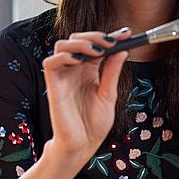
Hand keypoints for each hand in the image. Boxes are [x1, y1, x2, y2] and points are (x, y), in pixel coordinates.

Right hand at [41, 27, 131, 161]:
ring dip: (80, 42)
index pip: (97, 45)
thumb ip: (112, 72)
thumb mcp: (109, 95)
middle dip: (95, 36)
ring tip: (97, 51)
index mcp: (89, 70)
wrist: (83, 145)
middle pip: (77, 39)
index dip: (110, 36)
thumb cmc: (94, 124)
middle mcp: (75, 69)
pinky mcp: (53, 85)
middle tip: (112, 42)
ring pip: (62, 45)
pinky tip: (79, 61)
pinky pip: (50, 62)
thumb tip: (123, 51)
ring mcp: (63, 76)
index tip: (127, 33)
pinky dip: (63, 56)